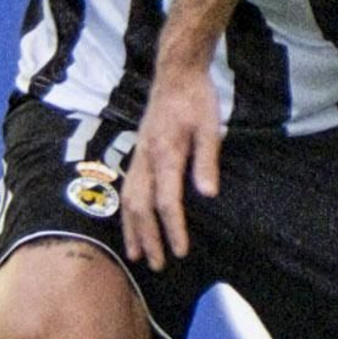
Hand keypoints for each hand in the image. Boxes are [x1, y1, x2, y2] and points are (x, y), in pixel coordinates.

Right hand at [121, 58, 222, 270]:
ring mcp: (138, 155)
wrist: (175, 73)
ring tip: (136, 255)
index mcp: (165, 152)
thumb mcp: (210, 126)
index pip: (166, 200)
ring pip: (128, 200)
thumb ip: (207, 160)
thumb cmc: (196, 99)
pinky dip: (127, 212)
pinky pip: (127, 189)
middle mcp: (146, 157)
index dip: (173, 228)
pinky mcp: (137, 153)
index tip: (181, 251)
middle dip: (149, 238)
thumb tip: (208, 194)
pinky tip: (131, 225)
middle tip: (158, 265)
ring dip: (132, 230)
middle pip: (141, 206)